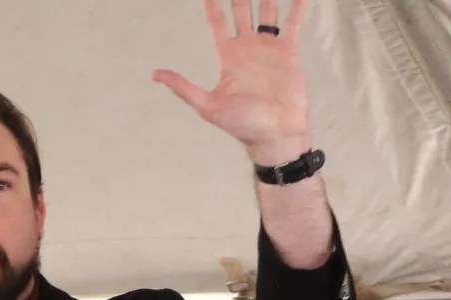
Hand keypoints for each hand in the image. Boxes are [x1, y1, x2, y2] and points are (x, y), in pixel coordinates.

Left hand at [153, 0, 313, 165]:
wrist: (276, 135)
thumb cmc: (242, 125)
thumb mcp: (208, 106)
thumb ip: (183, 87)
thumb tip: (154, 74)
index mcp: (227, 56)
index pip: (217, 20)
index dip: (211, 2)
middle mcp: (247, 47)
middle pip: (240, 9)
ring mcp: (268, 48)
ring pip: (265, 11)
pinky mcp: (288, 53)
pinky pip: (292, 23)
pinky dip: (296, 7)